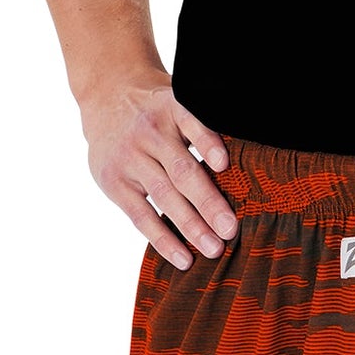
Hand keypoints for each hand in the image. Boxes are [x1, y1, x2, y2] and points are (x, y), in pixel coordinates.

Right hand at [80, 77, 236, 269]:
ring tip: (213, 249)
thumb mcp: (177, 103)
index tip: (224, 164)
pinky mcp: (114, 182)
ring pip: (164, 196)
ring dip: (191, 226)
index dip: (207, 143)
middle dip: (208, 202)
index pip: (191, 123)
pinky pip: (141, 216)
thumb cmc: (157, 111)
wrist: (105, 95)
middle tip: (230, 229)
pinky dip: (163, 240)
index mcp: (172, 108)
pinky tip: (183, 259)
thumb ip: (203, 128)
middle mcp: (150, 131)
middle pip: (181, 170)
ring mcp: (130, 157)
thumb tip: (248, 168)